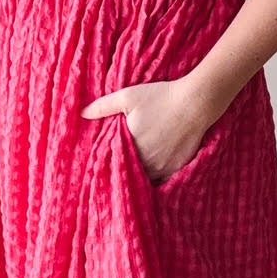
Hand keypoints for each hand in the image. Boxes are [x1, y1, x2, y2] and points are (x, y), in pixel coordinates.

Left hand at [80, 78, 209, 185]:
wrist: (194, 102)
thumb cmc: (160, 97)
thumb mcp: (128, 97)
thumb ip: (103, 106)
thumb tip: (82, 114)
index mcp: (131, 147)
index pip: (114, 163)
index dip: (109, 165)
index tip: (104, 165)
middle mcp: (146, 162)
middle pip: (131, 173)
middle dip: (125, 171)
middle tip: (119, 169)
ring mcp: (163, 167)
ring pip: (147, 179)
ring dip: (141, 176)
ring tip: (136, 171)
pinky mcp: (178, 167)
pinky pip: (164, 180)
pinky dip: (158, 177)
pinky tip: (154, 169)